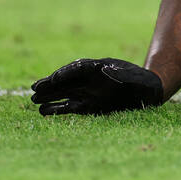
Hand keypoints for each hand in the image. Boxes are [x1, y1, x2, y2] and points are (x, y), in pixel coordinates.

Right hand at [31, 58, 163, 115]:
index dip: (67, 72)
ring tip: (33, 99)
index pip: (80, 68)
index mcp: (101, 68)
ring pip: (64, 93)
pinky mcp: (87, 106)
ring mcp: (87, 92)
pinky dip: (56, 109)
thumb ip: (122, 75)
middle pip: (67, 79)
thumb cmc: (142, 83)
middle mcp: (91, 79)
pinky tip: (43, 111)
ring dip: (49, 95)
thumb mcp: (136, 78)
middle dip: (52, 83)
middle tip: (34, 87)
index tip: (55, 78)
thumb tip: (107, 69)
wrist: (147, 92)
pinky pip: (69, 106)